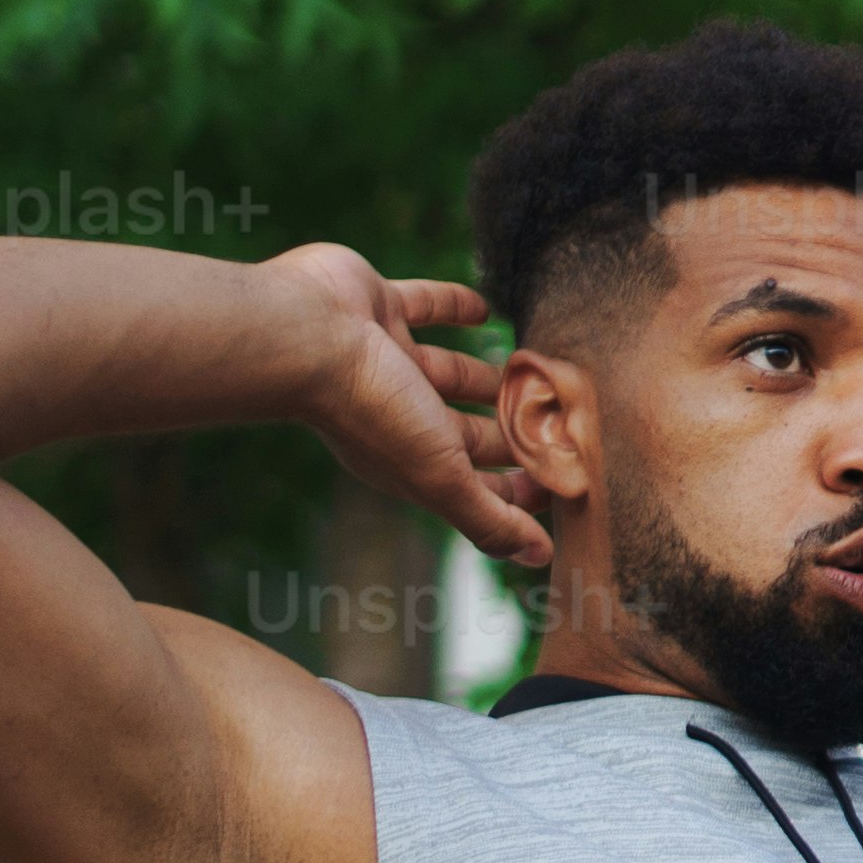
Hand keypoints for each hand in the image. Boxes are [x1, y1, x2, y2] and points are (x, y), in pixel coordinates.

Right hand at [262, 241, 537, 567]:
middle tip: (557, 425)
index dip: (514, 487)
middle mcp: (397, 414)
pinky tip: (486, 310)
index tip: (558, 479)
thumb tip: (540, 557)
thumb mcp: (439, 474)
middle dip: (507, 433)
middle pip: (464, 431)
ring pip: (447, 371)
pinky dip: (453, 307)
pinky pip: (423, 305)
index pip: (474, 483)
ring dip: (485, 376)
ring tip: (530, 373)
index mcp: (409, 459)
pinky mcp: (378, 307)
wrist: (305, 334)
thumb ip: (487, 517)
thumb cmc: (370, 408)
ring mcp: (386, 360)